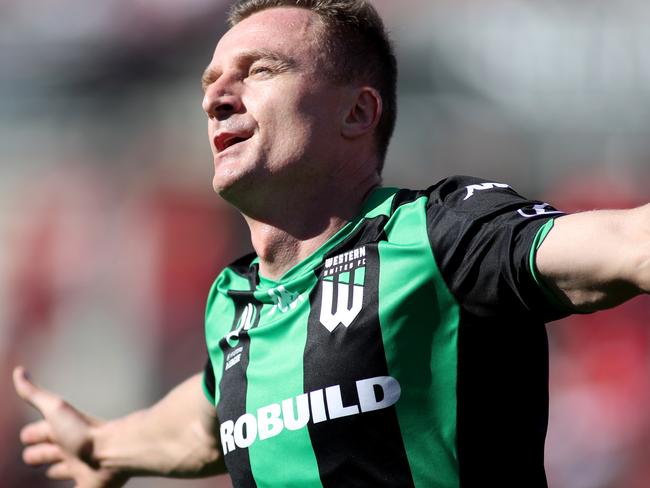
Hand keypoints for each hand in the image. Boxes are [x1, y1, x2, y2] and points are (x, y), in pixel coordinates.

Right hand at [13, 366, 128, 487]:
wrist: (113, 452)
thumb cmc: (83, 431)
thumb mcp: (55, 409)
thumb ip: (35, 394)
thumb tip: (18, 371)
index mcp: (61, 431)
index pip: (39, 433)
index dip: (31, 434)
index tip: (26, 436)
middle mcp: (70, 448)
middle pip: (48, 453)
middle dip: (39, 454)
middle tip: (31, 457)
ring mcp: (80, 467)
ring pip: (62, 470)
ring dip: (56, 470)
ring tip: (52, 471)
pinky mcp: (88, 485)